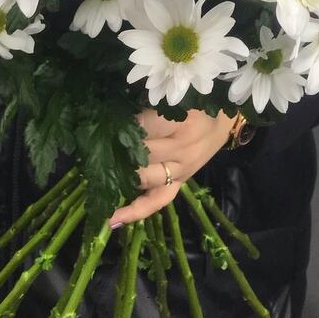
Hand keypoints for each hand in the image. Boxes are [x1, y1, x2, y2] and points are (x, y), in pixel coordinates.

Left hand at [107, 107, 236, 227]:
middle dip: (116, 151)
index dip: (121, 127)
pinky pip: (158, 201)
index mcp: (181, 121)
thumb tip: (114, 111)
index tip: (101, 124)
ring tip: (97, 178)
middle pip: (142, 154)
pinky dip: (136, 211)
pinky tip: (113, 219)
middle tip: (93, 148)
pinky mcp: (181, 183)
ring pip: (145, 178)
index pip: (143, 127)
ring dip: (121, 176)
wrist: (225, 120)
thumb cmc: (197, 103)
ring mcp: (181, 170)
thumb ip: (149, 104)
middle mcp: (181, 148)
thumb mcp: (176, 98)